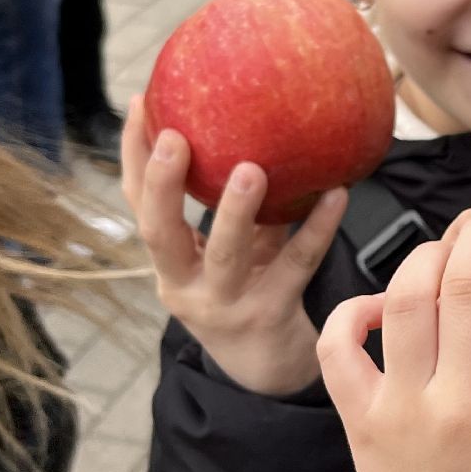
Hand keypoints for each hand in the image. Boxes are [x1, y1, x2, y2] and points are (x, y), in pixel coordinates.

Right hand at [121, 96, 347, 395]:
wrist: (268, 368)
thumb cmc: (248, 290)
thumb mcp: (229, 251)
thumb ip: (233, 205)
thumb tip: (248, 124)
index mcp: (167, 263)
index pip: (137, 206)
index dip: (133, 157)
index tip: (138, 103)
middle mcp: (186, 286)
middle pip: (160, 234)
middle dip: (163, 185)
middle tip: (178, 137)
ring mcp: (228, 305)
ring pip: (226, 255)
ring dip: (236, 211)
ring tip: (253, 168)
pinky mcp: (273, 314)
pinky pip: (297, 264)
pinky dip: (318, 227)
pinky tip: (338, 194)